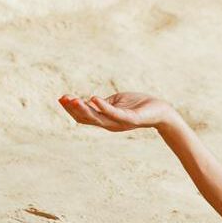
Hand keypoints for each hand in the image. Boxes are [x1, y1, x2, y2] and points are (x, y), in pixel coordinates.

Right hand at [57, 91, 174, 131]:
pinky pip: (114, 114)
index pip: (84, 116)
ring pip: (97, 118)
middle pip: (87, 119)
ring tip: (73, 99)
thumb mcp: (117, 102)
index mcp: (105, 119)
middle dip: (73, 109)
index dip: (71, 109)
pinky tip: (94, 99)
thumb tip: (90, 101)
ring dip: (84, 109)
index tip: (61, 98)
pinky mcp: (130, 119)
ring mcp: (119, 122)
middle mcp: (110, 124)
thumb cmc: (138, 105)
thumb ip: (104, 104)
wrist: (160, 110)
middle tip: (62, 99)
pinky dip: (103, 107)